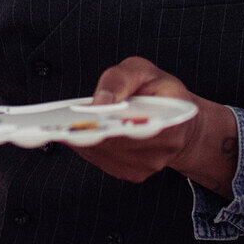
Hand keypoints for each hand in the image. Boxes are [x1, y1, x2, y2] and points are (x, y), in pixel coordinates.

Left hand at [71, 57, 237, 197]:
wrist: (179, 120)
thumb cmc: (158, 90)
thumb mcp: (142, 70)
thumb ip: (119, 80)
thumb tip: (98, 104)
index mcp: (173, 120)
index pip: (138, 128)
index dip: (110, 125)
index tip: (87, 118)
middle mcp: (162, 150)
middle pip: (114, 144)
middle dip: (88, 130)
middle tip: (64, 120)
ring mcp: (147, 166)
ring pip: (104, 154)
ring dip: (84, 138)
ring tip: (68, 122)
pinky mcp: (132, 173)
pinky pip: (102, 160)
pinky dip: (88, 145)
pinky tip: (79, 130)